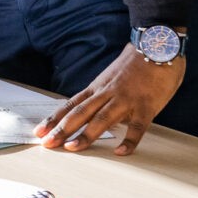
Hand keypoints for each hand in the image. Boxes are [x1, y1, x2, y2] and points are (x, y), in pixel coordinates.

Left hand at [34, 46, 184, 155]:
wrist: (158, 46)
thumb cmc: (136, 64)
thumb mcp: (111, 79)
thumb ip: (102, 96)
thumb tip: (95, 115)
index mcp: (97, 87)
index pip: (71, 105)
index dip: (54, 118)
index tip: (39, 131)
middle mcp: (107, 93)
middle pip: (80, 113)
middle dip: (62, 129)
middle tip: (47, 143)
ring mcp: (126, 100)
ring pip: (102, 119)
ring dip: (86, 134)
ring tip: (72, 148)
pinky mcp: (146, 106)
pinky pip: (137, 126)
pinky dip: (129, 140)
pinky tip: (120, 151)